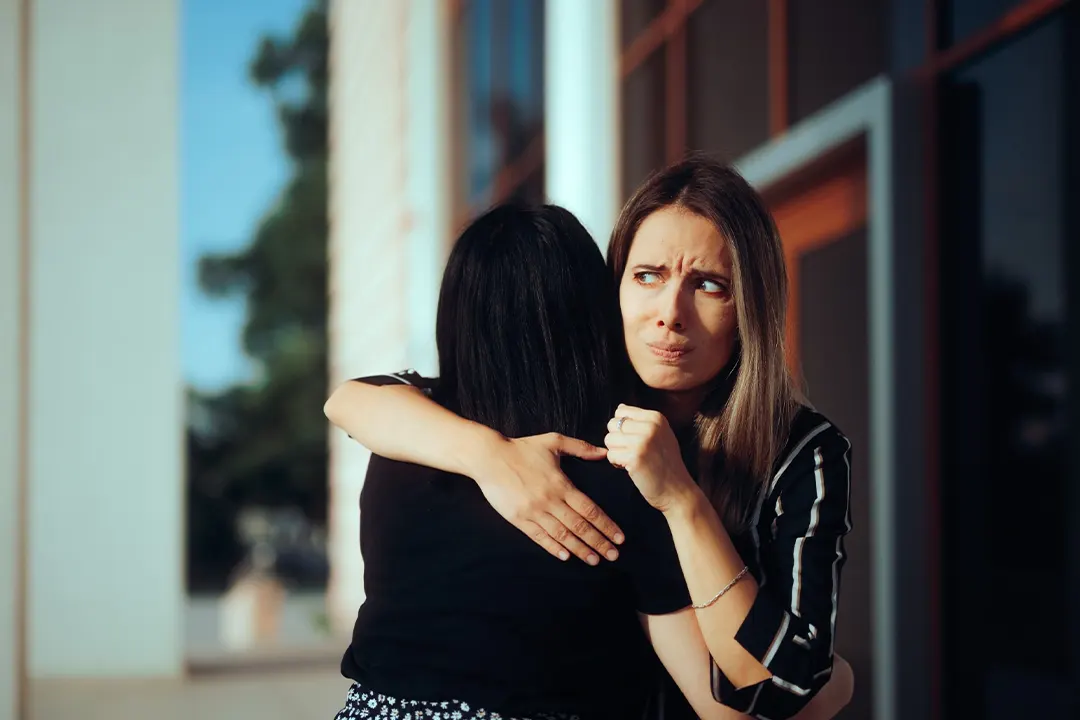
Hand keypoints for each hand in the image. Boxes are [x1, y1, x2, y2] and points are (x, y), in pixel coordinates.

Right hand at [471, 432, 624, 564]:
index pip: (590, 509)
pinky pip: (539, 537)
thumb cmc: (522, 448)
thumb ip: (580, 447)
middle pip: (580, 526)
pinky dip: (553, 547)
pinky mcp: (518, 519)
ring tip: (594, 560)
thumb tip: (603, 452)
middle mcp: (550, 501)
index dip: (606, 525)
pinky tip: (565, 556)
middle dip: (599, 542)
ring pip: (562, 535)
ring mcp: (534, 512)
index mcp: (561, 484)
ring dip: (580, 549)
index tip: (619, 537)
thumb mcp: (553, 441)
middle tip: (614, 556)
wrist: (489, 457)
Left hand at [604, 404, 695, 511]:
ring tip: (632, 460)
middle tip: (633, 452)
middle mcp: (650, 425)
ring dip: (616, 452)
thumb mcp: (660, 435)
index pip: (621, 412)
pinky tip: (631, 468)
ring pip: (609, 439)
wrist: (677, 490)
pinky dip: (616, 463)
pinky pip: (610, 455)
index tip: (636, 441)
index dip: (623, 429)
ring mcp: (643, 441)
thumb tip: (619, 408)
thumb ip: (641, 421)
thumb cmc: (666, 464)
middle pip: (612, 424)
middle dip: (618, 440)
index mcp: (656, 417)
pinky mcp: (634, 457)